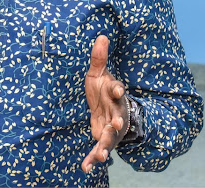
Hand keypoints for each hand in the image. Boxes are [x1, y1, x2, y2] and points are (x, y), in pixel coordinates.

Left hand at [81, 35, 127, 173]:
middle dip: (118, 122)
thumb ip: (99, 58)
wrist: (107, 109)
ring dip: (107, 146)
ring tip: (102, 156)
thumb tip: (101, 35)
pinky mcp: (103, 140)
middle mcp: (116, 113)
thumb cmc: (102, 90)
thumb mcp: (98, 74)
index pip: (118, 91)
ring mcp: (111, 129)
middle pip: (119, 118)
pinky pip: (99, 150)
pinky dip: (92, 159)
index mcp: (114, 95)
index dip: (118, 90)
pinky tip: (85, 168)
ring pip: (111, 138)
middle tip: (117, 124)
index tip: (119, 89)